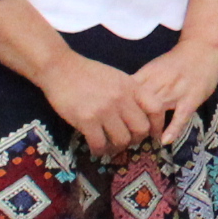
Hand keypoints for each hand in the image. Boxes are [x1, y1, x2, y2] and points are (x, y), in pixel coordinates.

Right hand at [39, 50, 162, 158]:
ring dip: (117, 147)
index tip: (153, 134)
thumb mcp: (116, 77)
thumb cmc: (87, 73)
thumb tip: (138, 116)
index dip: (158, 125)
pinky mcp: (87, 120)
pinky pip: (100, 144)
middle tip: (126, 141)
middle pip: (141, 129)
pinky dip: (99, 150)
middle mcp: (121, 99)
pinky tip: (96, 148)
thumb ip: (129, 94)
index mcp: (131, 86)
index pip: (156, 108)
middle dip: (136, 140)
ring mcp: (104, 110)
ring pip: (122, 140)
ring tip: (109, 146)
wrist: (60, 68)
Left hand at [127, 38, 217, 136]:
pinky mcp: (190, 100)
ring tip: (147, 138)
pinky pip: (179, 117)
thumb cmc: (177, 60)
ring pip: (155, 112)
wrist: (202, 49)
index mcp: (147, 74)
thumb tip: (123, 96)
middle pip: (138, 105)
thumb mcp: (154, 68)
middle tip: (131, 134)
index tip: (118, 120)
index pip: (127, 93)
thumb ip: (140, 82)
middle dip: (132, 121)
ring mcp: (174, 92)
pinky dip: (172, 129)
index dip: (120, 108)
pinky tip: (165, 140)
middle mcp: (158, 83)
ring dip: (149, 128)